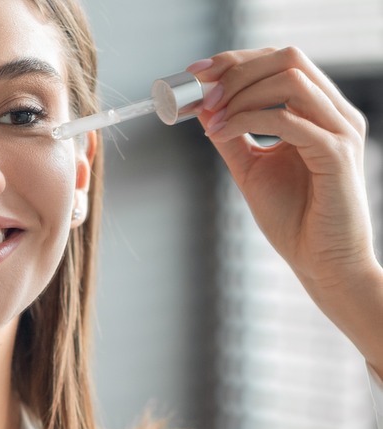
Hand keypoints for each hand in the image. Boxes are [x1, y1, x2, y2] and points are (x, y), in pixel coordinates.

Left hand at [188, 47, 382, 369]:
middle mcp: (335, 113)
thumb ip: (230, 135)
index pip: (279, 61)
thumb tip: (201, 106)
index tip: (195, 74)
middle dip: (234, 72)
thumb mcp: (251, 168)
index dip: (235, 61)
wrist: (321, 263)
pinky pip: (288, 119)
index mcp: (319, 111)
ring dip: (239, 94)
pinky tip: (222, 134)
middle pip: (286, 58)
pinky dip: (247, 119)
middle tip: (200, 96)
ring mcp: (340, 130)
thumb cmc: (294, 219)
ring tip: (210, 120)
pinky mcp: (336, 154)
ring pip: (290, 79)